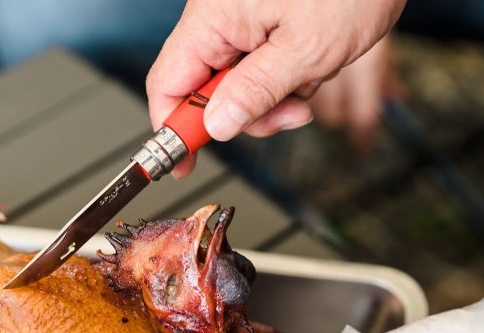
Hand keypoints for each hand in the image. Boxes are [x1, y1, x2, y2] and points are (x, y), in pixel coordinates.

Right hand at [146, 0, 405, 177]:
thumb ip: (255, 92)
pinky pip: (261, 62)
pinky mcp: (265, 17)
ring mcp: (242, 16)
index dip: (174, 130)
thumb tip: (217, 126)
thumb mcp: (306, 50)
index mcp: (213, 17)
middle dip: (246, 113)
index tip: (185, 165)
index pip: (169, 85)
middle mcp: (219, 15)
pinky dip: (287, 74)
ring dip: (274, 96)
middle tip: (288, 115)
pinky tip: (314, 61)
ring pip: (238, 81)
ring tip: (312, 78)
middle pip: (205, 88)